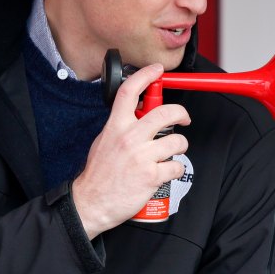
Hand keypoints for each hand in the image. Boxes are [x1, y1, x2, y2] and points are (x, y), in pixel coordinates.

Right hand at [72, 64, 190, 237]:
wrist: (91, 202)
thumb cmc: (98, 174)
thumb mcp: (104, 141)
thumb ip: (121, 125)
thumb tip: (138, 114)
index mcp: (116, 126)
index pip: (130, 92)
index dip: (146, 76)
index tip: (157, 71)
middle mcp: (129, 138)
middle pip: (165, 112)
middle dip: (181, 112)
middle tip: (183, 117)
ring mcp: (141, 156)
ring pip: (177, 141)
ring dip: (180, 146)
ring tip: (173, 151)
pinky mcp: (151, 176)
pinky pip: (176, 166)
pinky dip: (175, 169)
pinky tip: (167, 171)